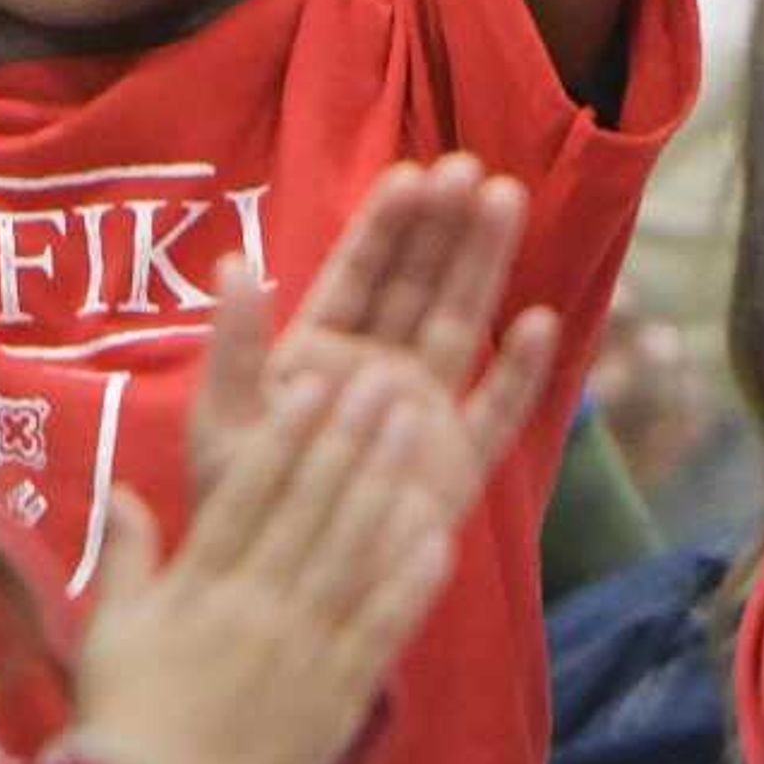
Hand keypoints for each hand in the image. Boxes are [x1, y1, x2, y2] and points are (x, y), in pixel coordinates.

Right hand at [66, 362, 459, 763]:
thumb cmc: (125, 720)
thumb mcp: (112, 629)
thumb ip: (128, 555)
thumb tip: (120, 489)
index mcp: (199, 584)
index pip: (248, 493)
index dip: (286, 434)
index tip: (313, 383)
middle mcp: (254, 605)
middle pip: (310, 508)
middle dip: (349, 437)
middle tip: (382, 379)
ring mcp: (300, 650)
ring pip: (351, 553)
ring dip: (386, 486)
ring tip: (416, 429)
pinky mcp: (337, 696)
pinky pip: (380, 628)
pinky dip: (411, 581)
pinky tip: (440, 535)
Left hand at [184, 157, 559, 557]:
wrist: (276, 593)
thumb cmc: (237, 505)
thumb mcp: (223, 422)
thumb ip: (234, 346)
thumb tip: (233, 261)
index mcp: (319, 351)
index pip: (359, 274)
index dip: (387, 225)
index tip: (414, 174)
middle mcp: (377, 370)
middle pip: (418, 285)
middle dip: (444, 227)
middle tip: (473, 170)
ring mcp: (421, 412)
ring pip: (460, 325)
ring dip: (484, 265)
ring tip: (508, 201)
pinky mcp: (454, 463)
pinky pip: (496, 411)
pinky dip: (519, 372)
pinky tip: (539, 323)